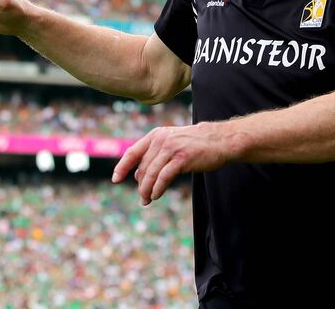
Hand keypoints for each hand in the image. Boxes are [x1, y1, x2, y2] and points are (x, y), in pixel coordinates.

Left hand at [111, 123, 234, 204]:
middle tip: (143, 199)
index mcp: (156, 135)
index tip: (115, 179)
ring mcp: (171, 148)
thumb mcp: (171, 145)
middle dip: (140, 185)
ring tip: (147, 200)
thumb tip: (137, 176)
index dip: (122, 166)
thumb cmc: (195, 145)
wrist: (219, 140)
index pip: (132, 152)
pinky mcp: (182, 158)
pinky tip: (156, 195)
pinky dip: (158, 188)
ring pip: (151, 174)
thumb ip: (154, 157)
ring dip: (147, 190)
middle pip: (143, 168)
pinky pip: (164, 177)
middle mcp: (161, 139)